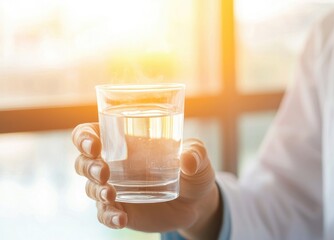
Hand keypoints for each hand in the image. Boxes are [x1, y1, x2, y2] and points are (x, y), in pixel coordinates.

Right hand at [72, 123, 221, 238]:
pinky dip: (108, 217)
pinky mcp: (122, 210)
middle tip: (104, 172)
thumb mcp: (198, 157)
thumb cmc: (192, 169)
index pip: (91, 134)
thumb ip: (196, 153)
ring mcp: (116, 189)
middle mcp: (115, 165)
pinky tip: (120, 219)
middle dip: (88, 166)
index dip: (84, 137)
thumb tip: (188, 161)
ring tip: (112, 195)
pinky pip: (105, 214)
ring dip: (97, 191)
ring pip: (91, 189)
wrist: (197, 201)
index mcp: (126, 143)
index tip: (93, 144)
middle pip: (83, 162)